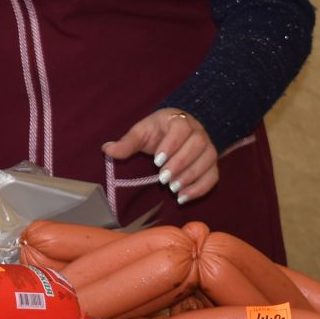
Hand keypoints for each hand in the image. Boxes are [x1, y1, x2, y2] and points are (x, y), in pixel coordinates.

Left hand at [102, 109, 218, 204]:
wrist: (179, 131)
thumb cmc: (157, 132)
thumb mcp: (141, 133)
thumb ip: (127, 142)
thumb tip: (107, 150)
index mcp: (179, 120)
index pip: (180, 129)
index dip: (171, 145)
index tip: (156, 161)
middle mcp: (198, 132)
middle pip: (197, 145)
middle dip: (180, 164)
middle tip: (163, 179)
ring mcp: (208, 148)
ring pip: (207, 161)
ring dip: (191, 177)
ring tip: (173, 189)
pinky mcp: (212, 164)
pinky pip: (213, 176)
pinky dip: (200, 188)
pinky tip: (183, 198)